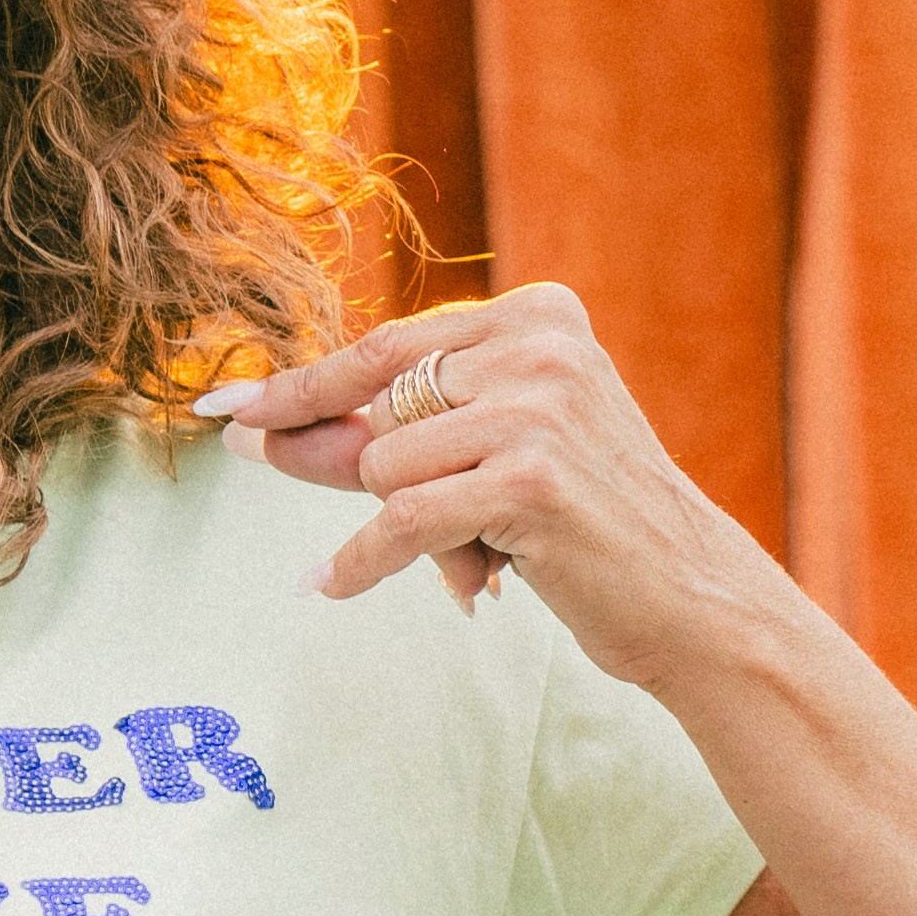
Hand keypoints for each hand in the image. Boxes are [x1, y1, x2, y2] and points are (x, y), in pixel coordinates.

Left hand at [196, 284, 768, 683]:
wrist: (691, 599)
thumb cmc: (587, 529)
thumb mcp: (490, 459)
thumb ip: (386, 437)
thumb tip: (264, 436)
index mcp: (540, 315)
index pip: (388, 345)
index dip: (301, 383)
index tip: (226, 404)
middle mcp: (541, 346)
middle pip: (379, 402)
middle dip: (331, 457)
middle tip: (263, 461)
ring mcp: (538, 409)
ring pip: (386, 464)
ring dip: (405, 527)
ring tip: (474, 556)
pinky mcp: (528, 480)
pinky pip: (399, 520)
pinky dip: (361, 561)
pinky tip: (332, 585)